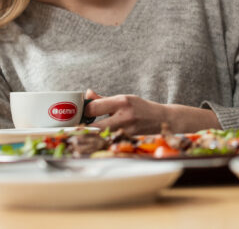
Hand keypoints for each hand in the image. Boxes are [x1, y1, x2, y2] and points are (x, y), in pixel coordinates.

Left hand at [84, 88, 217, 135]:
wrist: (164, 120)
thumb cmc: (142, 108)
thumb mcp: (125, 99)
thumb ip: (104, 99)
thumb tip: (87, 94)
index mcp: (122, 102)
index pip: (93, 108)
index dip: (82, 112)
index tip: (77, 114)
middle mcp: (124, 116)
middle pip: (93, 126)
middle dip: (81, 129)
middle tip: (74, 129)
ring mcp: (127, 131)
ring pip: (99, 138)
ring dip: (89, 138)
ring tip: (82, 136)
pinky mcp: (129, 141)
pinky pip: (109, 143)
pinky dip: (100, 143)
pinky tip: (94, 143)